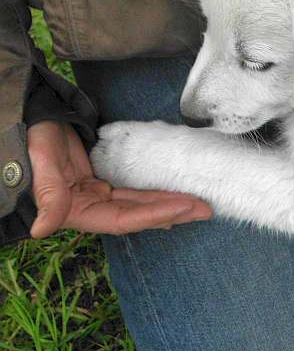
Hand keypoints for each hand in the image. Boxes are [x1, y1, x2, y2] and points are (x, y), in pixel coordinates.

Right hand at [28, 121, 211, 237]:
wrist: (31, 121)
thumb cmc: (34, 143)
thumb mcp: (43, 167)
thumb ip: (48, 196)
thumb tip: (43, 228)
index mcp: (78, 211)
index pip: (125, 218)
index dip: (155, 214)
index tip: (185, 206)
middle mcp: (92, 206)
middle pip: (140, 214)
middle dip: (173, 212)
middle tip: (206, 209)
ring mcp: (100, 193)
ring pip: (141, 202)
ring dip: (169, 203)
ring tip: (199, 203)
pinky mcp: (105, 179)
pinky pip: (135, 189)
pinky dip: (156, 192)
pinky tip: (175, 193)